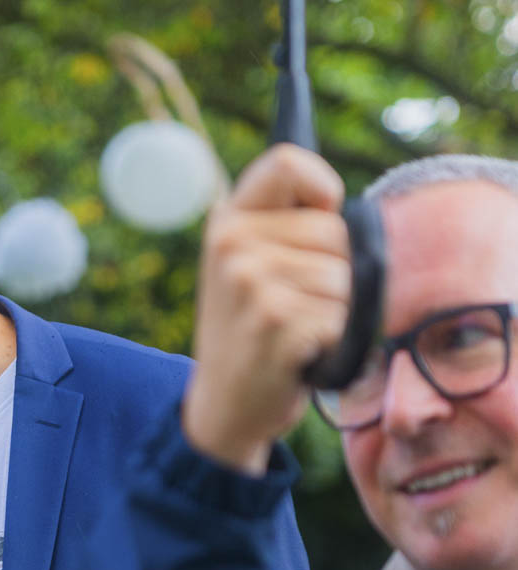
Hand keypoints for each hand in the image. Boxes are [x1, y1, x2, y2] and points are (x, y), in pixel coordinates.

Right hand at [183, 144, 351, 473]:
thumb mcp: (245, 268)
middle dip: (337, 270)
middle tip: (299, 304)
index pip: (288, 162)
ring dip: (338, 312)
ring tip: (299, 332)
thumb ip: (282, 227)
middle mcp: (232, 245)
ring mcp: (251, 283)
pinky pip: (341, 316)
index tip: (322, 219)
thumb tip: (346, 207)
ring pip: (344, 277)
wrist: (223, 408)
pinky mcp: (276, 322)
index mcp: (226, 221)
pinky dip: (334, 342)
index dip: (323, 188)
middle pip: (335, 230)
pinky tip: (301, 354)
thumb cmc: (250, 332)